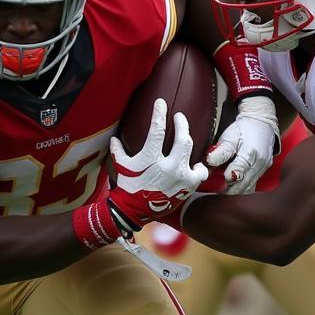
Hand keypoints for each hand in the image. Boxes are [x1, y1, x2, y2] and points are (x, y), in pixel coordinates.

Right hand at [109, 99, 208, 230]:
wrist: (134, 212)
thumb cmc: (127, 187)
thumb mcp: (120, 166)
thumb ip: (118, 150)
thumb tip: (115, 138)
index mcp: (151, 158)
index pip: (158, 129)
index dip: (159, 113)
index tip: (161, 103)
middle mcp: (169, 166)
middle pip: (183, 138)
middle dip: (182, 124)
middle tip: (180, 118)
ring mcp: (180, 177)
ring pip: (192, 151)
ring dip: (189, 142)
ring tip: (186, 140)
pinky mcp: (188, 187)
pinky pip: (199, 172)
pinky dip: (198, 167)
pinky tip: (194, 165)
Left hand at [205, 95, 278, 193]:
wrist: (261, 124)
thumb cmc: (243, 129)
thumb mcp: (229, 136)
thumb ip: (220, 152)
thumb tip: (208, 163)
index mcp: (250, 153)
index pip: (237, 174)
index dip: (225, 178)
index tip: (217, 178)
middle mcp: (260, 163)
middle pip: (242, 186)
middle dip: (228, 189)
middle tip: (216, 190)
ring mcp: (263, 169)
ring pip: (247, 189)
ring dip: (234, 190)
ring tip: (222, 188)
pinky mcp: (263, 172)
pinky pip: (251, 186)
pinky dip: (241, 187)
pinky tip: (232, 186)